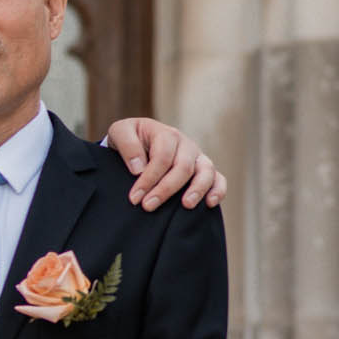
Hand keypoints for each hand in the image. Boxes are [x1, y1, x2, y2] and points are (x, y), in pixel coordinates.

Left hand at [106, 116, 225, 209]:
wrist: (139, 140)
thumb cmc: (130, 138)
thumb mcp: (120, 132)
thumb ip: (127, 145)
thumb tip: (138, 169)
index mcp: (166, 134)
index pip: (162, 157)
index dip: (149, 178)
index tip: (135, 198)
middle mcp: (185, 144)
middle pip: (183, 166)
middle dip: (166, 189)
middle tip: (148, 206)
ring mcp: (197, 157)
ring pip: (206, 171)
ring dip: (197, 189)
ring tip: (186, 205)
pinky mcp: (204, 170)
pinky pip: (218, 179)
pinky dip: (218, 190)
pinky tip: (210, 204)